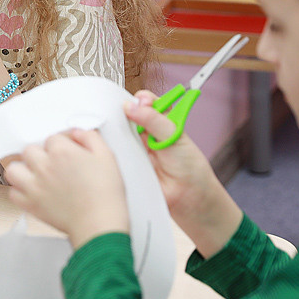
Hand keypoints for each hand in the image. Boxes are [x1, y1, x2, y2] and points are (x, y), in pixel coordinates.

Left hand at [7, 128, 129, 248]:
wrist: (100, 224)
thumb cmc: (105, 194)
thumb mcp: (107, 156)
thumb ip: (90, 138)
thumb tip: (76, 133)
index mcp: (62, 152)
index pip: (53, 138)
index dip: (62, 144)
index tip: (68, 152)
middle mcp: (44, 166)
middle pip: (29, 150)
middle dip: (40, 154)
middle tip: (51, 162)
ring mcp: (35, 185)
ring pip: (14, 169)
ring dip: (22, 170)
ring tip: (34, 174)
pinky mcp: (31, 204)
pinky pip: (13, 193)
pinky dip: (20, 192)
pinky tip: (32, 191)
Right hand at [125, 90, 241, 256]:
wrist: (189, 198)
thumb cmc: (190, 166)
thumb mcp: (175, 136)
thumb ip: (154, 120)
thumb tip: (131, 106)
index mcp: (159, 120)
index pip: (143, 102)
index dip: (137, 100)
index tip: (135, 102)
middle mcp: (143, 132)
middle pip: (125, 115)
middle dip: (119, 112)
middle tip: (119, 113)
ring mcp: (132, 148)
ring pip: (117, 133)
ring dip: (113, 130)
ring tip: (112, 128)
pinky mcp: (125, 164)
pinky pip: (114, 152)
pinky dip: (110, 148)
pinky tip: (109, 145)